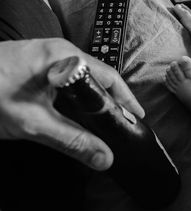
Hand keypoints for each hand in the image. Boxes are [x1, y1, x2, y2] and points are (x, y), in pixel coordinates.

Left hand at [0, 38, 144, 169]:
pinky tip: (74, 114)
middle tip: (120, 123)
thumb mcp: (34, 123)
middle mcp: (59, 52)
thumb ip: (72, 141)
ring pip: (81, 80)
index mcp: (65, 57)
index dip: (125, 99)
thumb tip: (104, 157)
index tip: (136, 118)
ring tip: (103, 122)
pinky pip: (66, 81)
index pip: (109, 77)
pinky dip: (75, 99)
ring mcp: (46, 57)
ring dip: (93, 100)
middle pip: (97, 77)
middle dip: (111, 101)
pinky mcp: (35, 65)